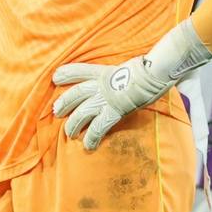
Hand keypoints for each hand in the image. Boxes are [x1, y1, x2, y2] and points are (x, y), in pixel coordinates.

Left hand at [51, 20, 211, 151]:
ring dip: (73, 124)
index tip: (56, 77)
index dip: (67, 73)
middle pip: (75, 94)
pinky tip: (88, 145)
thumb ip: (128, 72)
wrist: (156, 71)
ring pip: (82, 112)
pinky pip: (98, 127)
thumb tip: (138, 71)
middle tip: (55, 111)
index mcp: (105, 72)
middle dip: (64, 103)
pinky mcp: (114, 111)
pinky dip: (92, 137)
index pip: (80, 70)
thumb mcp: (134, 66)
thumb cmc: (151, 67)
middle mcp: (101, 84)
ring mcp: (106, 98)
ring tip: (69, 134)